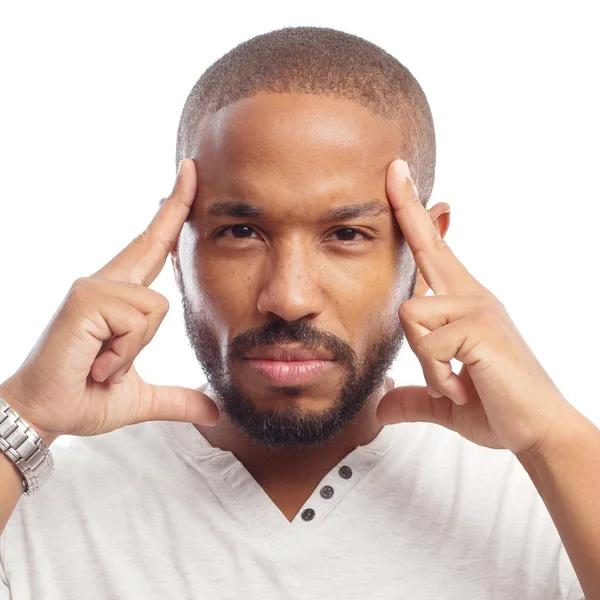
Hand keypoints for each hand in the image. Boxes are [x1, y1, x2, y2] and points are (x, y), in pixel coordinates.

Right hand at [0, 159, 219, 445]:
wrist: (47, 417)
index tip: (188, 178)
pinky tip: (98, 362)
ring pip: (156, 308)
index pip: (153, 248)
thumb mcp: (141, 398)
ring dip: (135, 351)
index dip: (172, 215)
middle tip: (193, 164)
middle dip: (176, 204)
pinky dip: (123, 354)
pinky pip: (137, 321)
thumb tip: (215, 412)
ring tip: (106, 364)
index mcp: (121, 297)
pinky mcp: (86, 299)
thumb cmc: (85, 398)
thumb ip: (178, 400)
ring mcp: (94, 287)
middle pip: (154, 240)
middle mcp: (107, 282)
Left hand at [376, 159, 577, 455]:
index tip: (399, 182)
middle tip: (393, 166)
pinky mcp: (479, 326)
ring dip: (426, 361)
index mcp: (463, 305)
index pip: (433, 253)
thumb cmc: (498, 408)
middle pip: (428, 246)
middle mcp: (471, 296)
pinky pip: (427, 343)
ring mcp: (477, 308)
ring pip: (411, 315)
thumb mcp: (445, 400)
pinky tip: (464, 386)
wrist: (539, 432)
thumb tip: (381, 405)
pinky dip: (437, 375)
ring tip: (455, 381)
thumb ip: (414, 396)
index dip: (415, 219)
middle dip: (408, 206)